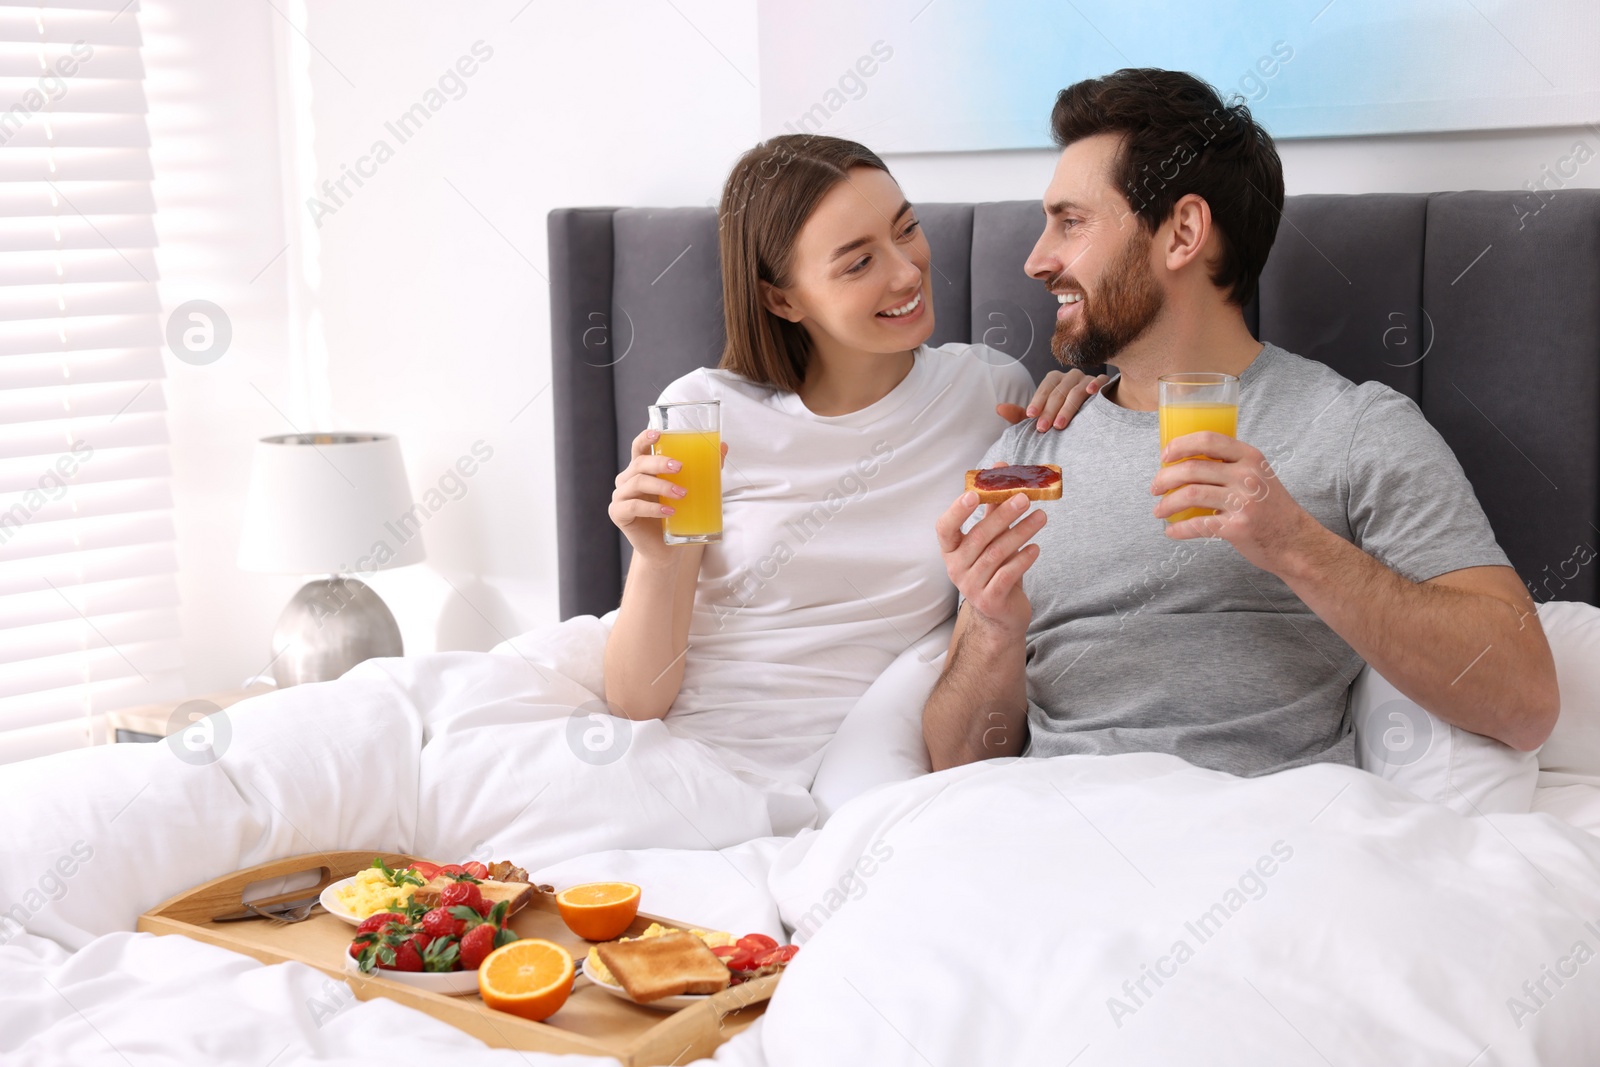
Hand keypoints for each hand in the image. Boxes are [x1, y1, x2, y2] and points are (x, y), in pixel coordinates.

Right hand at [609, 427, 728, 565]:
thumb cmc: (676, 516)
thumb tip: (723, 446)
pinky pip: (633, 506)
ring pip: (637, 482)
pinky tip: (670, 512)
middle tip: (680, 467)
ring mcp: (621, 497)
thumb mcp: (691, 489)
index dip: (645, 437)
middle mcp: (628, 480)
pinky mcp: (619, 514)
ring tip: (682, 494)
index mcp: (641, 469)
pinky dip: (652, 508)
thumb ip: (703, 468)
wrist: (667, 549)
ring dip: (661, 486)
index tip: (658, 433)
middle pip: (639, 463)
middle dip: (659, 462)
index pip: (639, 448)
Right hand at [935, 472, 1045, 640]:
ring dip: (1021, 532)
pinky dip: (1023, 559)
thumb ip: (992, 506)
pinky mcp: (990, 600)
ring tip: (1041, 517)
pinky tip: (1036, 548)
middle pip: (979, 537)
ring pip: (997, 553)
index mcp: (951, 550)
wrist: (1001, 614)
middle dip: (1004, 514)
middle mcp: (956, 568)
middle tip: (1026, 497)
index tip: (974, 492)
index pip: (944, 528)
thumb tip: (1000, 467)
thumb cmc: (995, 568)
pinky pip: (1007, 575)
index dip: (957, 510)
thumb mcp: (991, 538)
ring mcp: (971, 586)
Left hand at [996, 369, 1109, 431]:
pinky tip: (1091, 392)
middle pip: (1059, 390)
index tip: (1030, 416)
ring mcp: (1088, 380)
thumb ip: (1020, 415)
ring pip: (1077, 389)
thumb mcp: (1041, 417)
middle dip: (1049, 410)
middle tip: (1043, 428)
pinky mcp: (1104, 385)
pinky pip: (1101, 382)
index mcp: (1055, 381)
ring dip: (1067, 407)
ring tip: (1060, 425)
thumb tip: (998, 408)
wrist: (1093, 418)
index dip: (1037, 400)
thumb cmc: (1062, 417)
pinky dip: (1096, 385)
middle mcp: (1071, 377)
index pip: (1045, 386)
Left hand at [1149, 432, 1317, 571]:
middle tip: (1154, 488)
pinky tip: (1171, 531)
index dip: (1180, 445)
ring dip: (1166, 504)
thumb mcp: (1259, 474)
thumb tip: (1187, 460)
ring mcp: (1243, 502)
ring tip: (1159, 511)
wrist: (1295, 541)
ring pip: (1190, 495)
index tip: (1164, 456)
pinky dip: (1178, 529)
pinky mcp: (1237, 527)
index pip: (1208, 440)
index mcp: (1250, 457)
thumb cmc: (1271, 507)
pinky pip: (1197, 525)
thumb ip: (1231, 464)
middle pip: (1192, 469)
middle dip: (1164, 479)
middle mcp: (1247, 476)